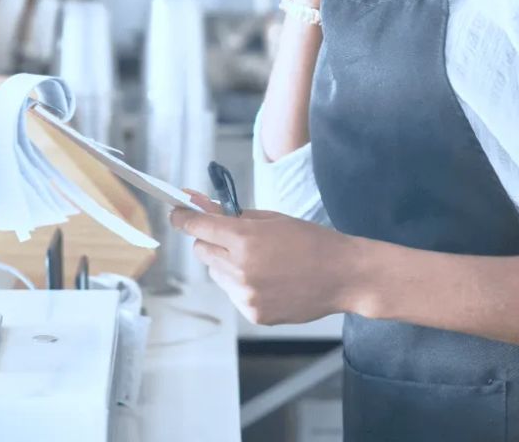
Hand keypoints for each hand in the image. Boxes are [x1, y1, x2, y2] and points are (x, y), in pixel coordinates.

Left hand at [170, 203, 367, 325]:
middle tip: (230, 236)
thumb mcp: (271, 218)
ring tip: (257, 260)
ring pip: (215, 272)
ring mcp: (246, 295)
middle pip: (202, 250)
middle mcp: (240, 269)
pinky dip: (240, 283)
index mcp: (244, 239)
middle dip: (210, 239)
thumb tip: (201, 204)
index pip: (197, 226)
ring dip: (225, 262)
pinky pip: (232, 292)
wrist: (342, 275)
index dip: (183, 218)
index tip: (176, 213)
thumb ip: (233, 214)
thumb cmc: (310, 240)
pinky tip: (267, 279)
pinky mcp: (254, 313)